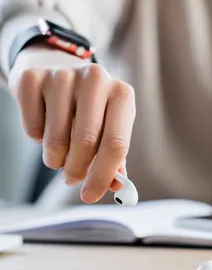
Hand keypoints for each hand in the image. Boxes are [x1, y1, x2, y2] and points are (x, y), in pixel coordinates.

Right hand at [8, 46, 135, 203]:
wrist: (57, 73)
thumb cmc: (89, 111)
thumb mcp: (109, 129)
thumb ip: (115, 160)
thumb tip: (117, 188)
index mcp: (122, 94)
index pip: (116, 144)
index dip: (102, 175)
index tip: (90, 196)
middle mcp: (96, 79)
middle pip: (86, 142)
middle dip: (76, 170)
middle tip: (70, 179)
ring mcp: (64, 75)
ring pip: (56, 139)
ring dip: (55, 158)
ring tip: (59, 152)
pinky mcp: (33, 78)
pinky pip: (32, 128)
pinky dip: (36, 138)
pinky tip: (44, 125)